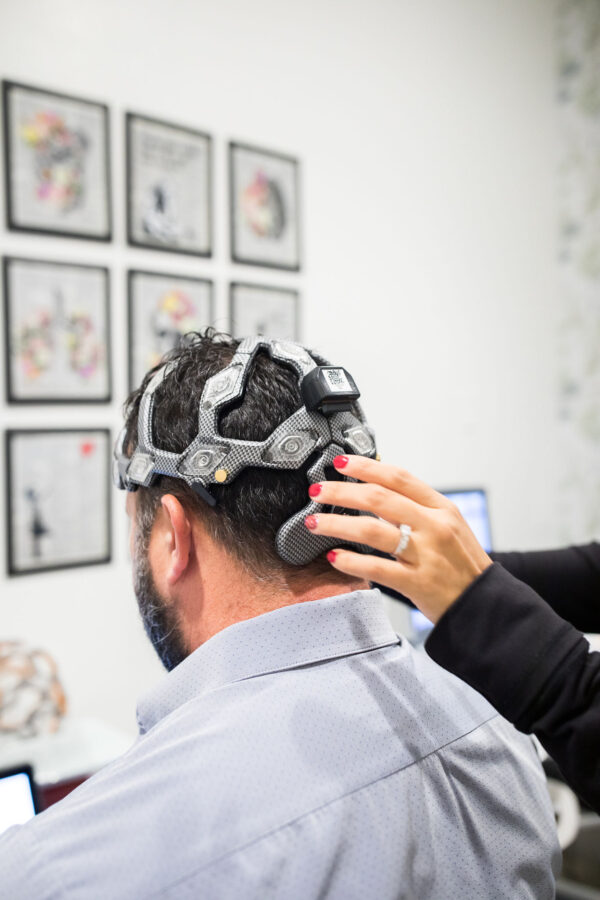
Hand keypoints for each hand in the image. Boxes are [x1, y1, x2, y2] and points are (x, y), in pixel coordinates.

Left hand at [304, 455, 492, 623]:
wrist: (485, 605)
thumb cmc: (463, 565)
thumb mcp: (448, 527)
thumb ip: (416, 510)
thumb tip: (377, 492)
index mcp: (441, 508)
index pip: (398, 477)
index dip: (366, 467)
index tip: (340, 463)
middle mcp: (433, 527)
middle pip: (379, 498)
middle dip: (342, 492)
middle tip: (318, 492)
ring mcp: (425, 554)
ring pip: (372, 530)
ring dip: (337, 523)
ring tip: (315, 523)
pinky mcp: (417, 583)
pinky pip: (377, 568)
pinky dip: (351, 561)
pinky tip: (334, 556)